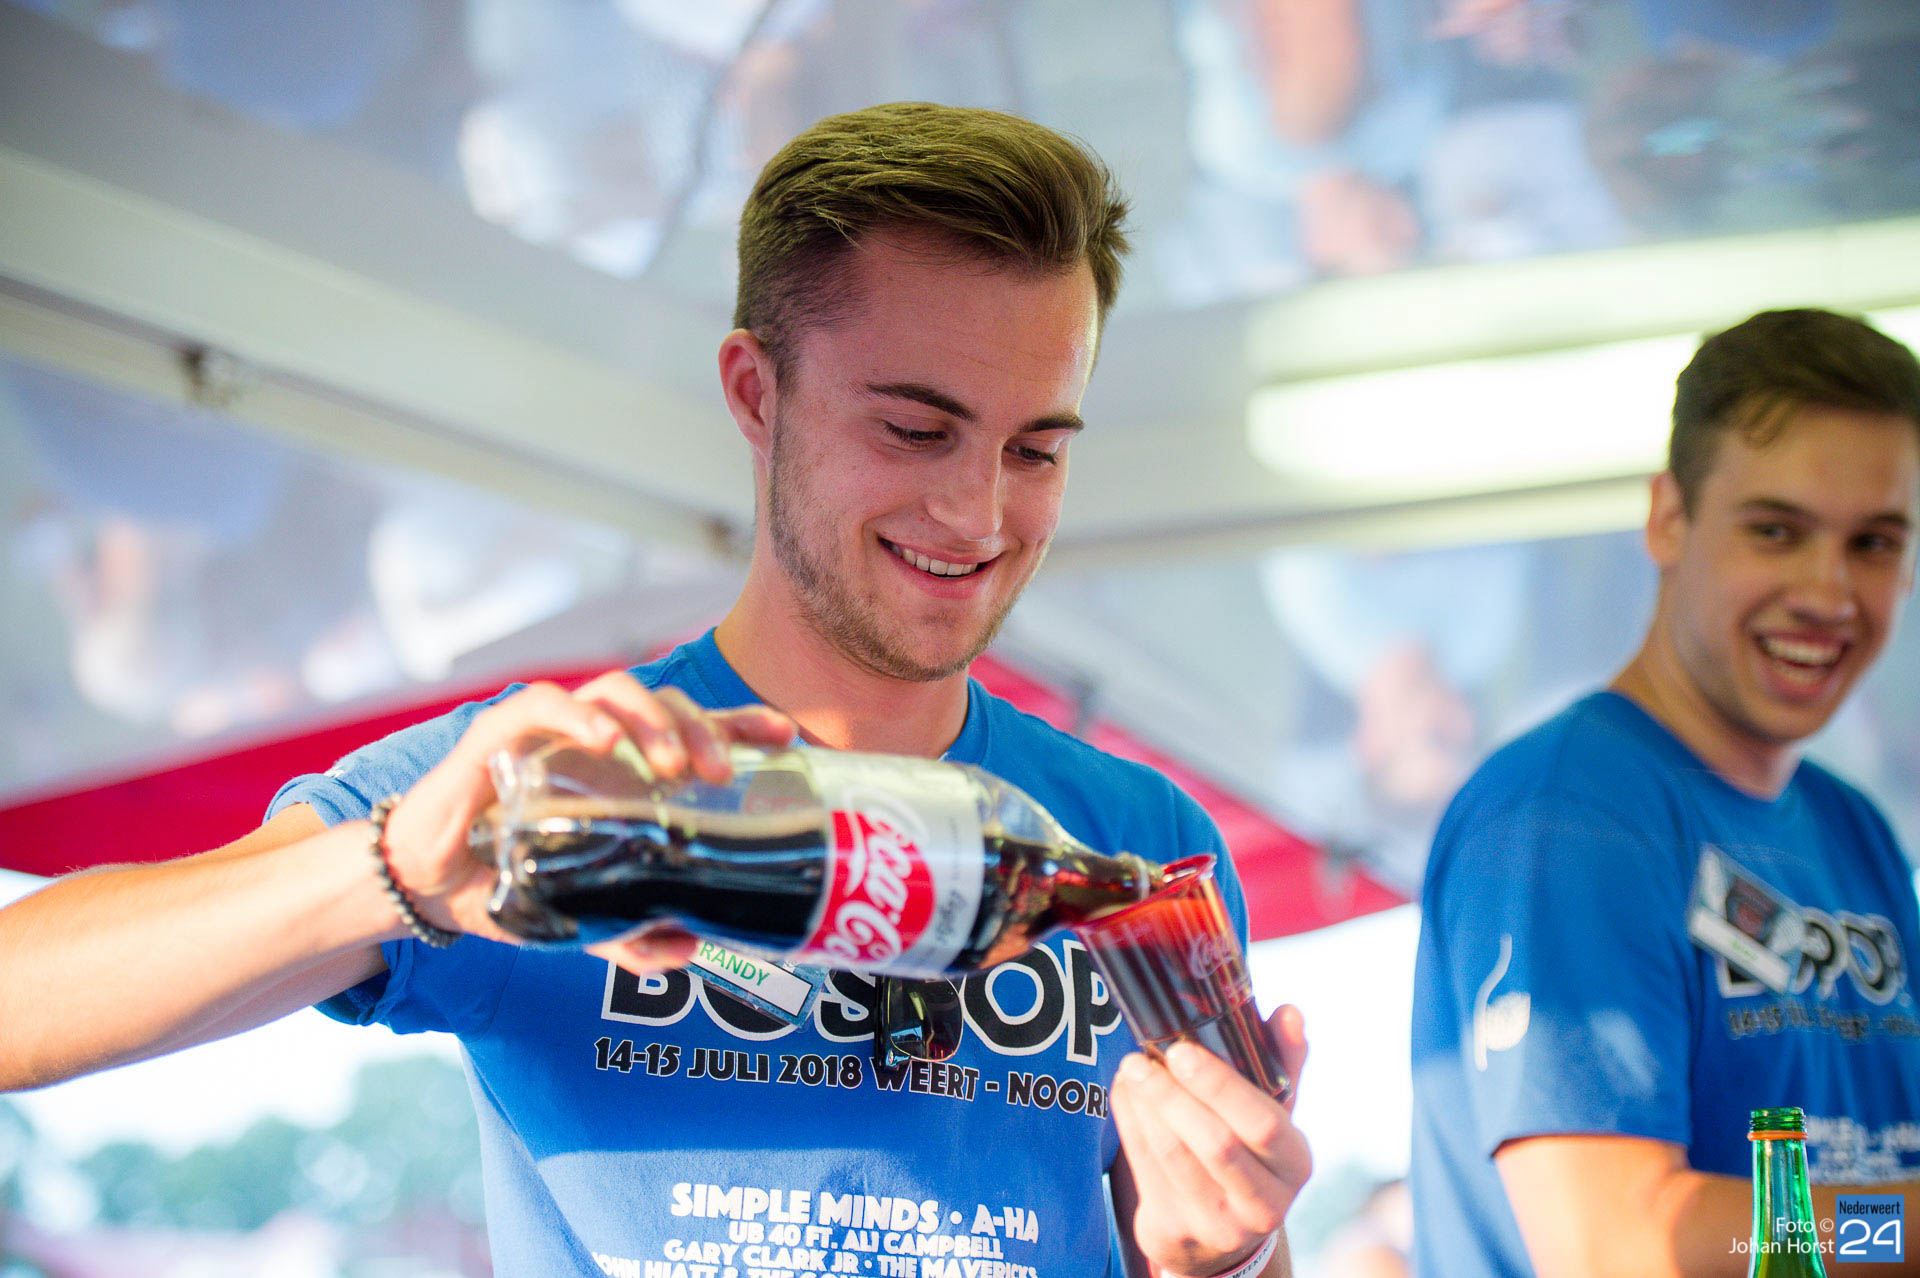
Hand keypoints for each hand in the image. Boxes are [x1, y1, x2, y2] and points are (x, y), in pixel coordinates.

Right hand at [378, 672, 796, 967]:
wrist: (426, 887)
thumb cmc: (510, 883)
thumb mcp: (585, 916)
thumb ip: (635, 932)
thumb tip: (690, 950)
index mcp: (625, 766)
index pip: (696, 729)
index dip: (744, 726)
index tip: (788, 739)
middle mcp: (595, 739)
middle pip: (665, 704)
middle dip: (703, 729)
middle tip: (721, 774)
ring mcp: (549, 731)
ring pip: (614, 692)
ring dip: (651, 720)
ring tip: (671, 766)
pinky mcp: (498, 735)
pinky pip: (542, 706)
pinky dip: (577, 716)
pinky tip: (604, 743)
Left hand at [1113, 1006, 1311, 1276]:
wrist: (1219, 1235)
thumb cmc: (1247, 1153)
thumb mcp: (1272, 1112)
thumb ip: (1281, 1060)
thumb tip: (1288, 1011)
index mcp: (1294, 1163)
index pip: (1264, 1124)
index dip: (1220, 1086)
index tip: (1181, 1050)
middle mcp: (1264, 1203)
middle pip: (1216, 1144)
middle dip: (1173, 1096)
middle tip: (1142, 1058)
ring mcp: (1218, 1225)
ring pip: (1173, 1157)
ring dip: (1145, 1107)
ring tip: (1131, 1070)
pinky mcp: (1176, 1233)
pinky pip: (1144, 1170)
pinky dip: (1130, 1126)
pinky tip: (1125, 1095)